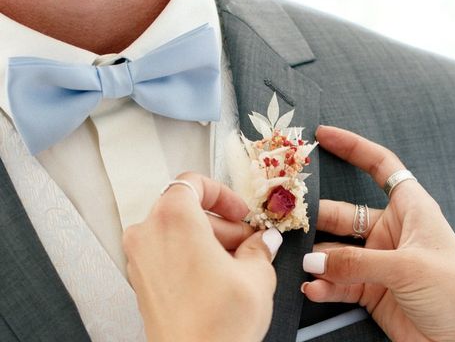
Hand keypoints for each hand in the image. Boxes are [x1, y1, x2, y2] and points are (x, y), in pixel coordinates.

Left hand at [123, 172, 281, 341]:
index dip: (223, 194)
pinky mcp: (141, 282)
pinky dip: (191, 256)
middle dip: (221, 223)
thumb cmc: (216, 325)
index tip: (240, 212)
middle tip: (248, 241)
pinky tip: (218, 277)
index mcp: (174, 218)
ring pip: (177, 231)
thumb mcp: (256, 275)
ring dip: (208, 240)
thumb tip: (263, 240)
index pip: (193, 182)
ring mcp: (140, 260)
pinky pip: (167, 253)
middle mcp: (149, 234)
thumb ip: (259, 247)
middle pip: (186, 208)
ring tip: (237, 263)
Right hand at [302, 126, 454, 341]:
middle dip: (317, 214)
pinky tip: (313, 289)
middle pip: (345, 213)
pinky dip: (325, 285)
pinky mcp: (372, 291)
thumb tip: (312, 261)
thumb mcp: (407, 268)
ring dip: (317, 257)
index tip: (323, 136)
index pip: (380, 166)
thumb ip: (356, 263)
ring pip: (336, 250)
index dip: (354, 147)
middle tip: (288, 218)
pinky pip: (339, 281)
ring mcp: (379, 262)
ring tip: (295, 261)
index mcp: (411, 209)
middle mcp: (392, 231)